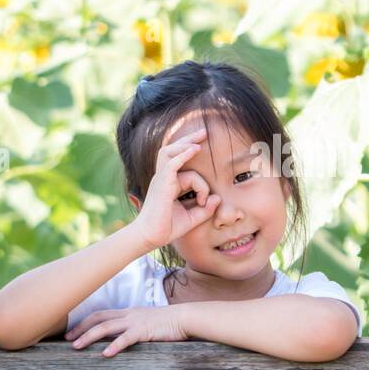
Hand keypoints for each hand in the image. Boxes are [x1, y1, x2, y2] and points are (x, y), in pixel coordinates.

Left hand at [65, 306, 190, 355]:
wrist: (185, 318)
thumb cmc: (168, 323)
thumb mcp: (147, 323)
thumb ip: (134, 328)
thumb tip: (122, 338)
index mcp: (128, 313)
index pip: (100, 314)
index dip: (84, 323)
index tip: (72, 333)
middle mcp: (128, 314)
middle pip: (98, 319)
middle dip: (80, 329)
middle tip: (67, 340)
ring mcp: (135, 322)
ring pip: (106, 328)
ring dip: (89, 337)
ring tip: (77, 347)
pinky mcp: (144, 331)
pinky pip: (126, 339)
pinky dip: (114, 346)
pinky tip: (105, 355)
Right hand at [133, 127, 220, 249]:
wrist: (151, 237)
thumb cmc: (167, 228)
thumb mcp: (192, 218)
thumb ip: (206, 209)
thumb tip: (218, 198)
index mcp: (170, 184)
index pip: (190, 175)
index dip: (203, 187)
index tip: (204, 202)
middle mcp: (164, 177)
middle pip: (174, 151)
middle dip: (189, 140)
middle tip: (204, 132)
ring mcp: (161, 178)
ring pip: (170, 152)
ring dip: (185, 142)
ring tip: (199, 137)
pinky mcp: (162, 183)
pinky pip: (172, 163)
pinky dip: (183, 154)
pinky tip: (194, 149)